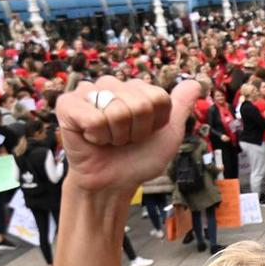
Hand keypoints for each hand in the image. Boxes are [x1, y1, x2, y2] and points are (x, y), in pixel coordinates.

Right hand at [56, 76, 200, 194]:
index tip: (143, 133)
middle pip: (140, 105)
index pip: (159, 98)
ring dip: (117, 135)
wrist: (113, 181)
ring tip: (108, 139)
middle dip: (136, 131)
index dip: (155, 124)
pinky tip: (92, 138)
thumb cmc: (138, 158)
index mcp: (136, 87)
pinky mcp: (67, 104)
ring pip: (118, 111)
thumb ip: (181, 107)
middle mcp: (112, 84)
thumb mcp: (169, 134)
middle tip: (124, 139)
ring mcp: (88, 91)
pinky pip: (94, 118)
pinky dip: (98, 136)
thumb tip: (197, 83)